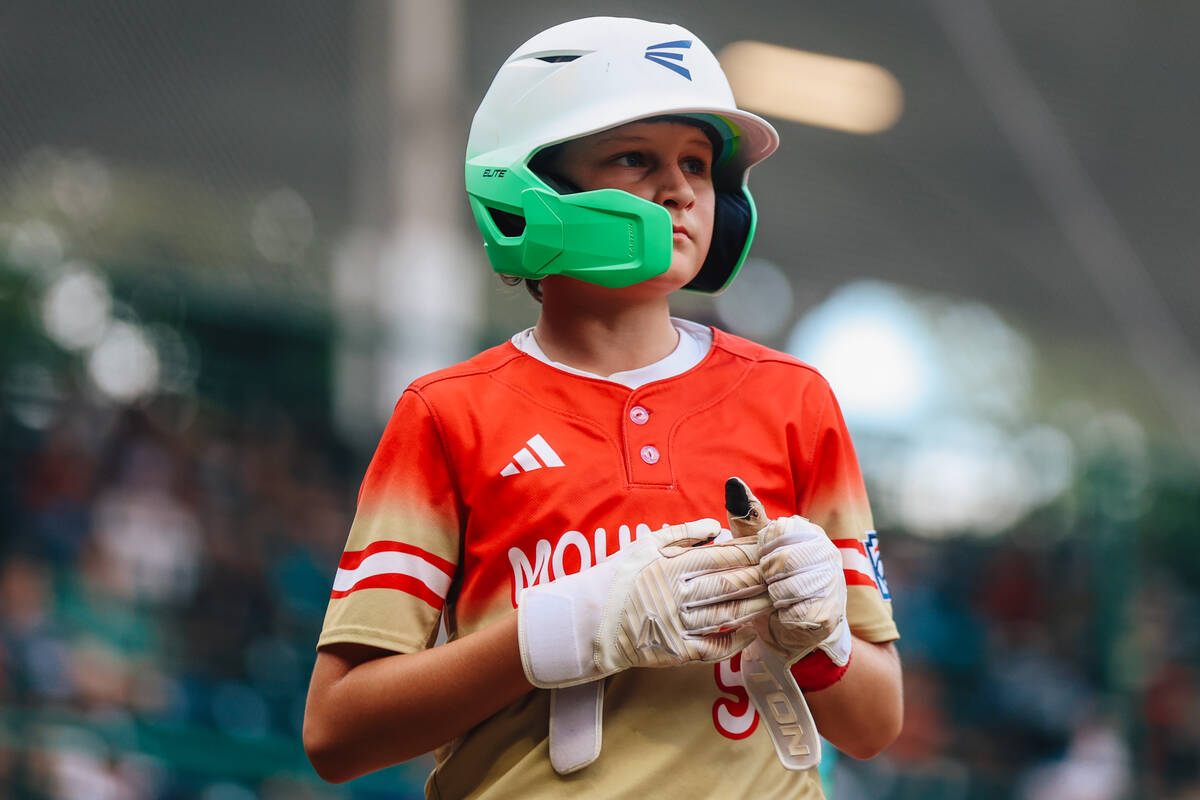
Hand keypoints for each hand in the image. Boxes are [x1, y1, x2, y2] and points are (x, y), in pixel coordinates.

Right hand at [517, 518, 769, 687]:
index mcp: (671, 566)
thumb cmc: (614, 578)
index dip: (749, 554)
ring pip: (726, 614)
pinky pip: (711, 647)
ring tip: (777, 600)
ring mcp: (676, 624)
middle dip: (761, 578)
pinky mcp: (674, 651)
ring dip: (754, 607)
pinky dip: (733, 640)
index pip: (721, 557)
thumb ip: (682, 534)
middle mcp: (676, 594)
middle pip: (729, 584)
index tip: (771, 549)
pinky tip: (750, 631)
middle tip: (785, 574)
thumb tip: (716, 527)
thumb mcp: (644, 545)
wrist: (586, 622)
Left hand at [725, 478, 850, 666]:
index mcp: (809, 531)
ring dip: (773, 596)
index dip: (761, 551)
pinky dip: (782, 615)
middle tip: (769, 584)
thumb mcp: (754, 550)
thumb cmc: (769, 583)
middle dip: (765, 576)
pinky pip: (792, 611)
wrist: (790, 632)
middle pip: (780, 559)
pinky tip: (787, 613)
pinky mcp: (829, 613)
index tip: (763, 561)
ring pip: (785, 585)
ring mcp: (832, 583)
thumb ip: (746, 520)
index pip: (776, 532)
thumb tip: (734, 482)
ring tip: (778, 598)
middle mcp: (827, 552)